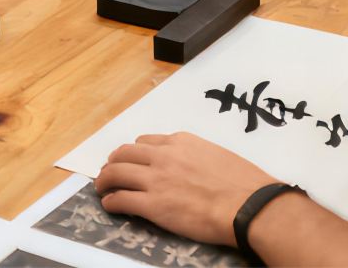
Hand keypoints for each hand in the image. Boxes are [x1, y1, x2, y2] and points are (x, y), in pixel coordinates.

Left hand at [95, 133, 279, 246]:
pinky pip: (120, 199)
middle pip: (125, 153)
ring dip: (104, 179)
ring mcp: (156, 180)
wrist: (247, 205)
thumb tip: (192, 166)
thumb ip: (197, 156)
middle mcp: (164, 156)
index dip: (135, 152)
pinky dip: (111, 201)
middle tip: (109, 171)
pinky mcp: (152, 205)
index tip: (132, 159)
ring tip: (101, 186)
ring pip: (116, 172)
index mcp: (182, 142)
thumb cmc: (243, 183)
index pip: (146, 142)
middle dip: (114, 161)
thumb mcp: (217, 155)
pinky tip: (110, 204)